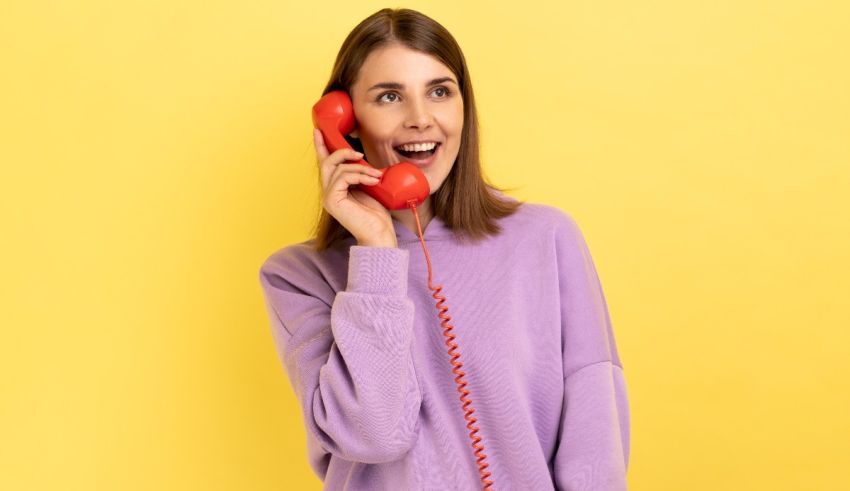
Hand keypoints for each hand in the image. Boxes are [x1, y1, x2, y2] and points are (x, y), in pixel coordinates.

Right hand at [314, 129, 397, 246]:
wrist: (379, 233)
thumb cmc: (376, 215)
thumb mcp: (369, 187)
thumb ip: (361, 173)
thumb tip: (361, 158)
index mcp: (336, 189)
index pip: (325, 164)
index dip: (321, 146)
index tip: (319, 131)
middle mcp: (328, 192)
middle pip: (327, 162)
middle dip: (342, 152)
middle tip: (359, 154)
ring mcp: (328, 197)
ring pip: (337, 168)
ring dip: (360, 168)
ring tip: (375, 175)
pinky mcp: (332, 200)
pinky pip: (343, 177)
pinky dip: (360, 175)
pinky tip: (372, 180)